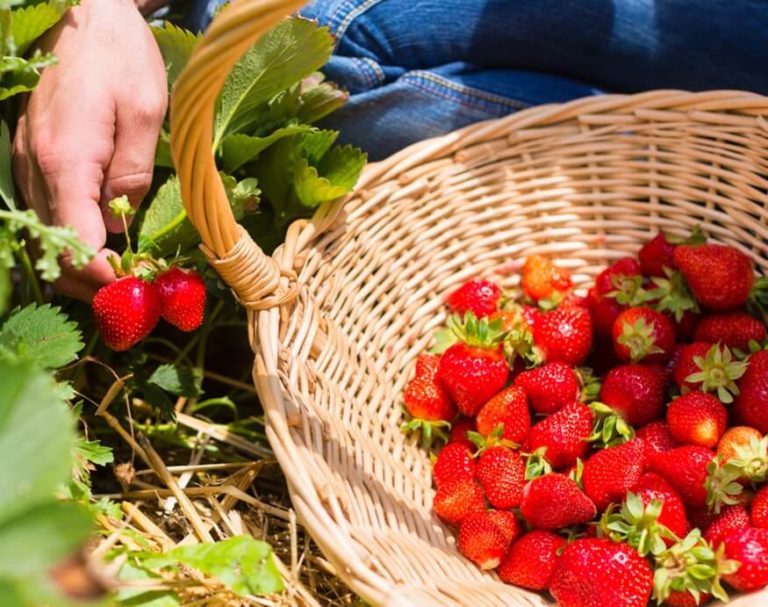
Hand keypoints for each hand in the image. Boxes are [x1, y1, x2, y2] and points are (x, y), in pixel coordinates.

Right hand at [13, 0, 167, 300]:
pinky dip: (67, 236)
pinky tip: (95, 246)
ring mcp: (28, 162)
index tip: (131, 293)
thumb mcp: (144, 111)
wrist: (83, 14)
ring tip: (117, 281)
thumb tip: (120, 221)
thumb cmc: (118, 56)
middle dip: (87, 280)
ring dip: (76, 263)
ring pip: (44, 231)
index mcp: (65, 161)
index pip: (75, 239)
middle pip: (52, 246)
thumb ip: (133, 171)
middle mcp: (35, 167)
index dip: (101, 276)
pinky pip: (44, 210)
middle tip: (129, 299)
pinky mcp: (32, 156)